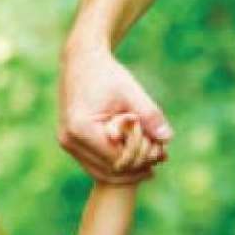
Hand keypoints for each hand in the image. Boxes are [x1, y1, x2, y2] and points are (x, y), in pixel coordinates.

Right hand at [58, 40, 170, 183]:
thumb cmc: (106, 74)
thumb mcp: (131, 91)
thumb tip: (168, 138)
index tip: (162, 153)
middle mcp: (69, 140)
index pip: (117, 159)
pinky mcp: (70, 143)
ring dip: (126, 171)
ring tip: (152, 164)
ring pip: (101, 173)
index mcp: (81, 128)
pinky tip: (137, 160)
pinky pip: (95, 165)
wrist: (81, 61)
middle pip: (109, 171)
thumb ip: (149, 115)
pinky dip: (115, 165)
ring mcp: (67, 144)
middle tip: (160, 159)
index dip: (141, 159)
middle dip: (136, 168)